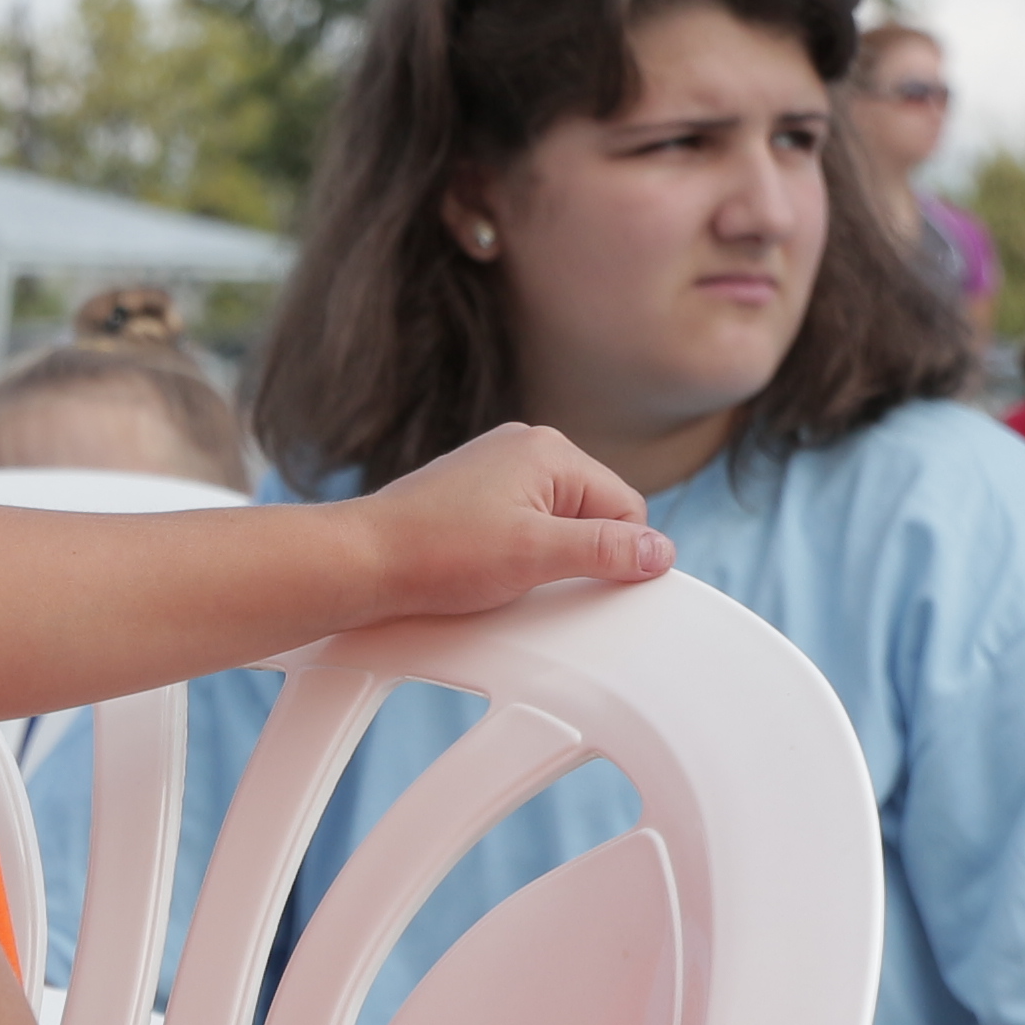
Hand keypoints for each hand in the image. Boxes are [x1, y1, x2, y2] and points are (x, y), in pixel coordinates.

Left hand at [351, 423, 668, 620]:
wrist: (362, 560)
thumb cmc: (437, 552)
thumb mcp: (536, 555)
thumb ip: (605, 550)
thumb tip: (661, 551)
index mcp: (548, 450)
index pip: (626, 509)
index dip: (611, 554)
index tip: (571, 576)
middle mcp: (524, 448)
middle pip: (595, 514)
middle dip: (576, 552)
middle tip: (529, 574)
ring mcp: (498, 470)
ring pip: (560, 523)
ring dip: (545, 555)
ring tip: (500, 570)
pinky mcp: (476, 494)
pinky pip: (526, 524)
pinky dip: (519, 551)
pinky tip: (487, 567)